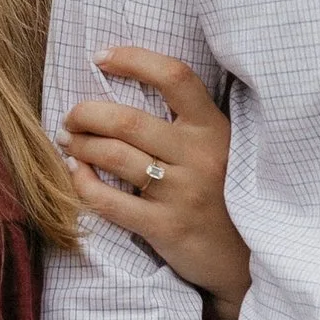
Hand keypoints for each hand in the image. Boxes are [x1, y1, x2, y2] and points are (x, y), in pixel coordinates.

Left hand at [61, 50, 251, 319]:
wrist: (250, 261)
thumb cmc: (226, 197)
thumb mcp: (223, 150)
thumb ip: (189, 124)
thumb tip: (127, 90)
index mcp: (215, 128)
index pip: (174, 77)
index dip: (133, 59)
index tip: (101, 57)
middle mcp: (200, 156)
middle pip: (127, 120)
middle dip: (85, 113)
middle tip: (70, 118)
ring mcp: (183, 193)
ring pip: (114, 156)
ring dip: (80, 146)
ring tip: (69, 144)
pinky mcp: (166, 227)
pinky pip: (110, 201)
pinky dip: (84, 184)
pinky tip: (77, 176)